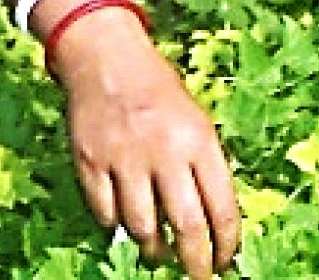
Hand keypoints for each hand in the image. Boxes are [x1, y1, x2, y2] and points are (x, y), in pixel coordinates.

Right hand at [56, 10, 238, 278]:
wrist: (107, 59)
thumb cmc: (159, 92)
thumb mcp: (195, 119)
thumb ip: (203, 166)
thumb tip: (215, 224)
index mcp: (198, 139)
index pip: (222, 207)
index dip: (226, 244)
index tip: (226, 261)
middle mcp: (164, 151)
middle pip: (187, 227)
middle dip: (196, 262)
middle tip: (198, 275)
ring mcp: (125, 159)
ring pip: (143, 229)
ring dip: (154, 249)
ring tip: (159, 252)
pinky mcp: (91, 163)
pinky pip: (107, 214)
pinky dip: (117, 225)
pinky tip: (125, 220)